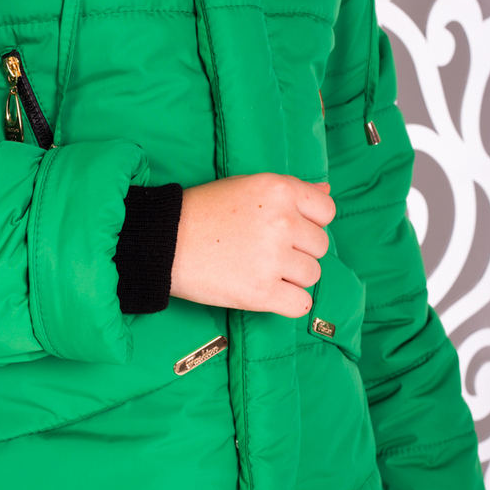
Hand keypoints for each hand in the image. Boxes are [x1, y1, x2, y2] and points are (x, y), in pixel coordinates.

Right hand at [170, 173, 334, 317]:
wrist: (162, 242)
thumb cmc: (201, 211)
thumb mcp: (246, 185)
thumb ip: (291, 189)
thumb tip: (327, 193)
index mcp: (279, 191)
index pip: (326, 212)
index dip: (310, 223)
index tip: (289, 229)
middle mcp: (281, 222)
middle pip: (320, 247)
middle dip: (300, 251)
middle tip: (268, 252)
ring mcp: (272, 259)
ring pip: (313, 275)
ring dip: (293, 277)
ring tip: (263, 270)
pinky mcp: (261, 292)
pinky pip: (301, 304)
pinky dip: (289, 303)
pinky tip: (269, 292)